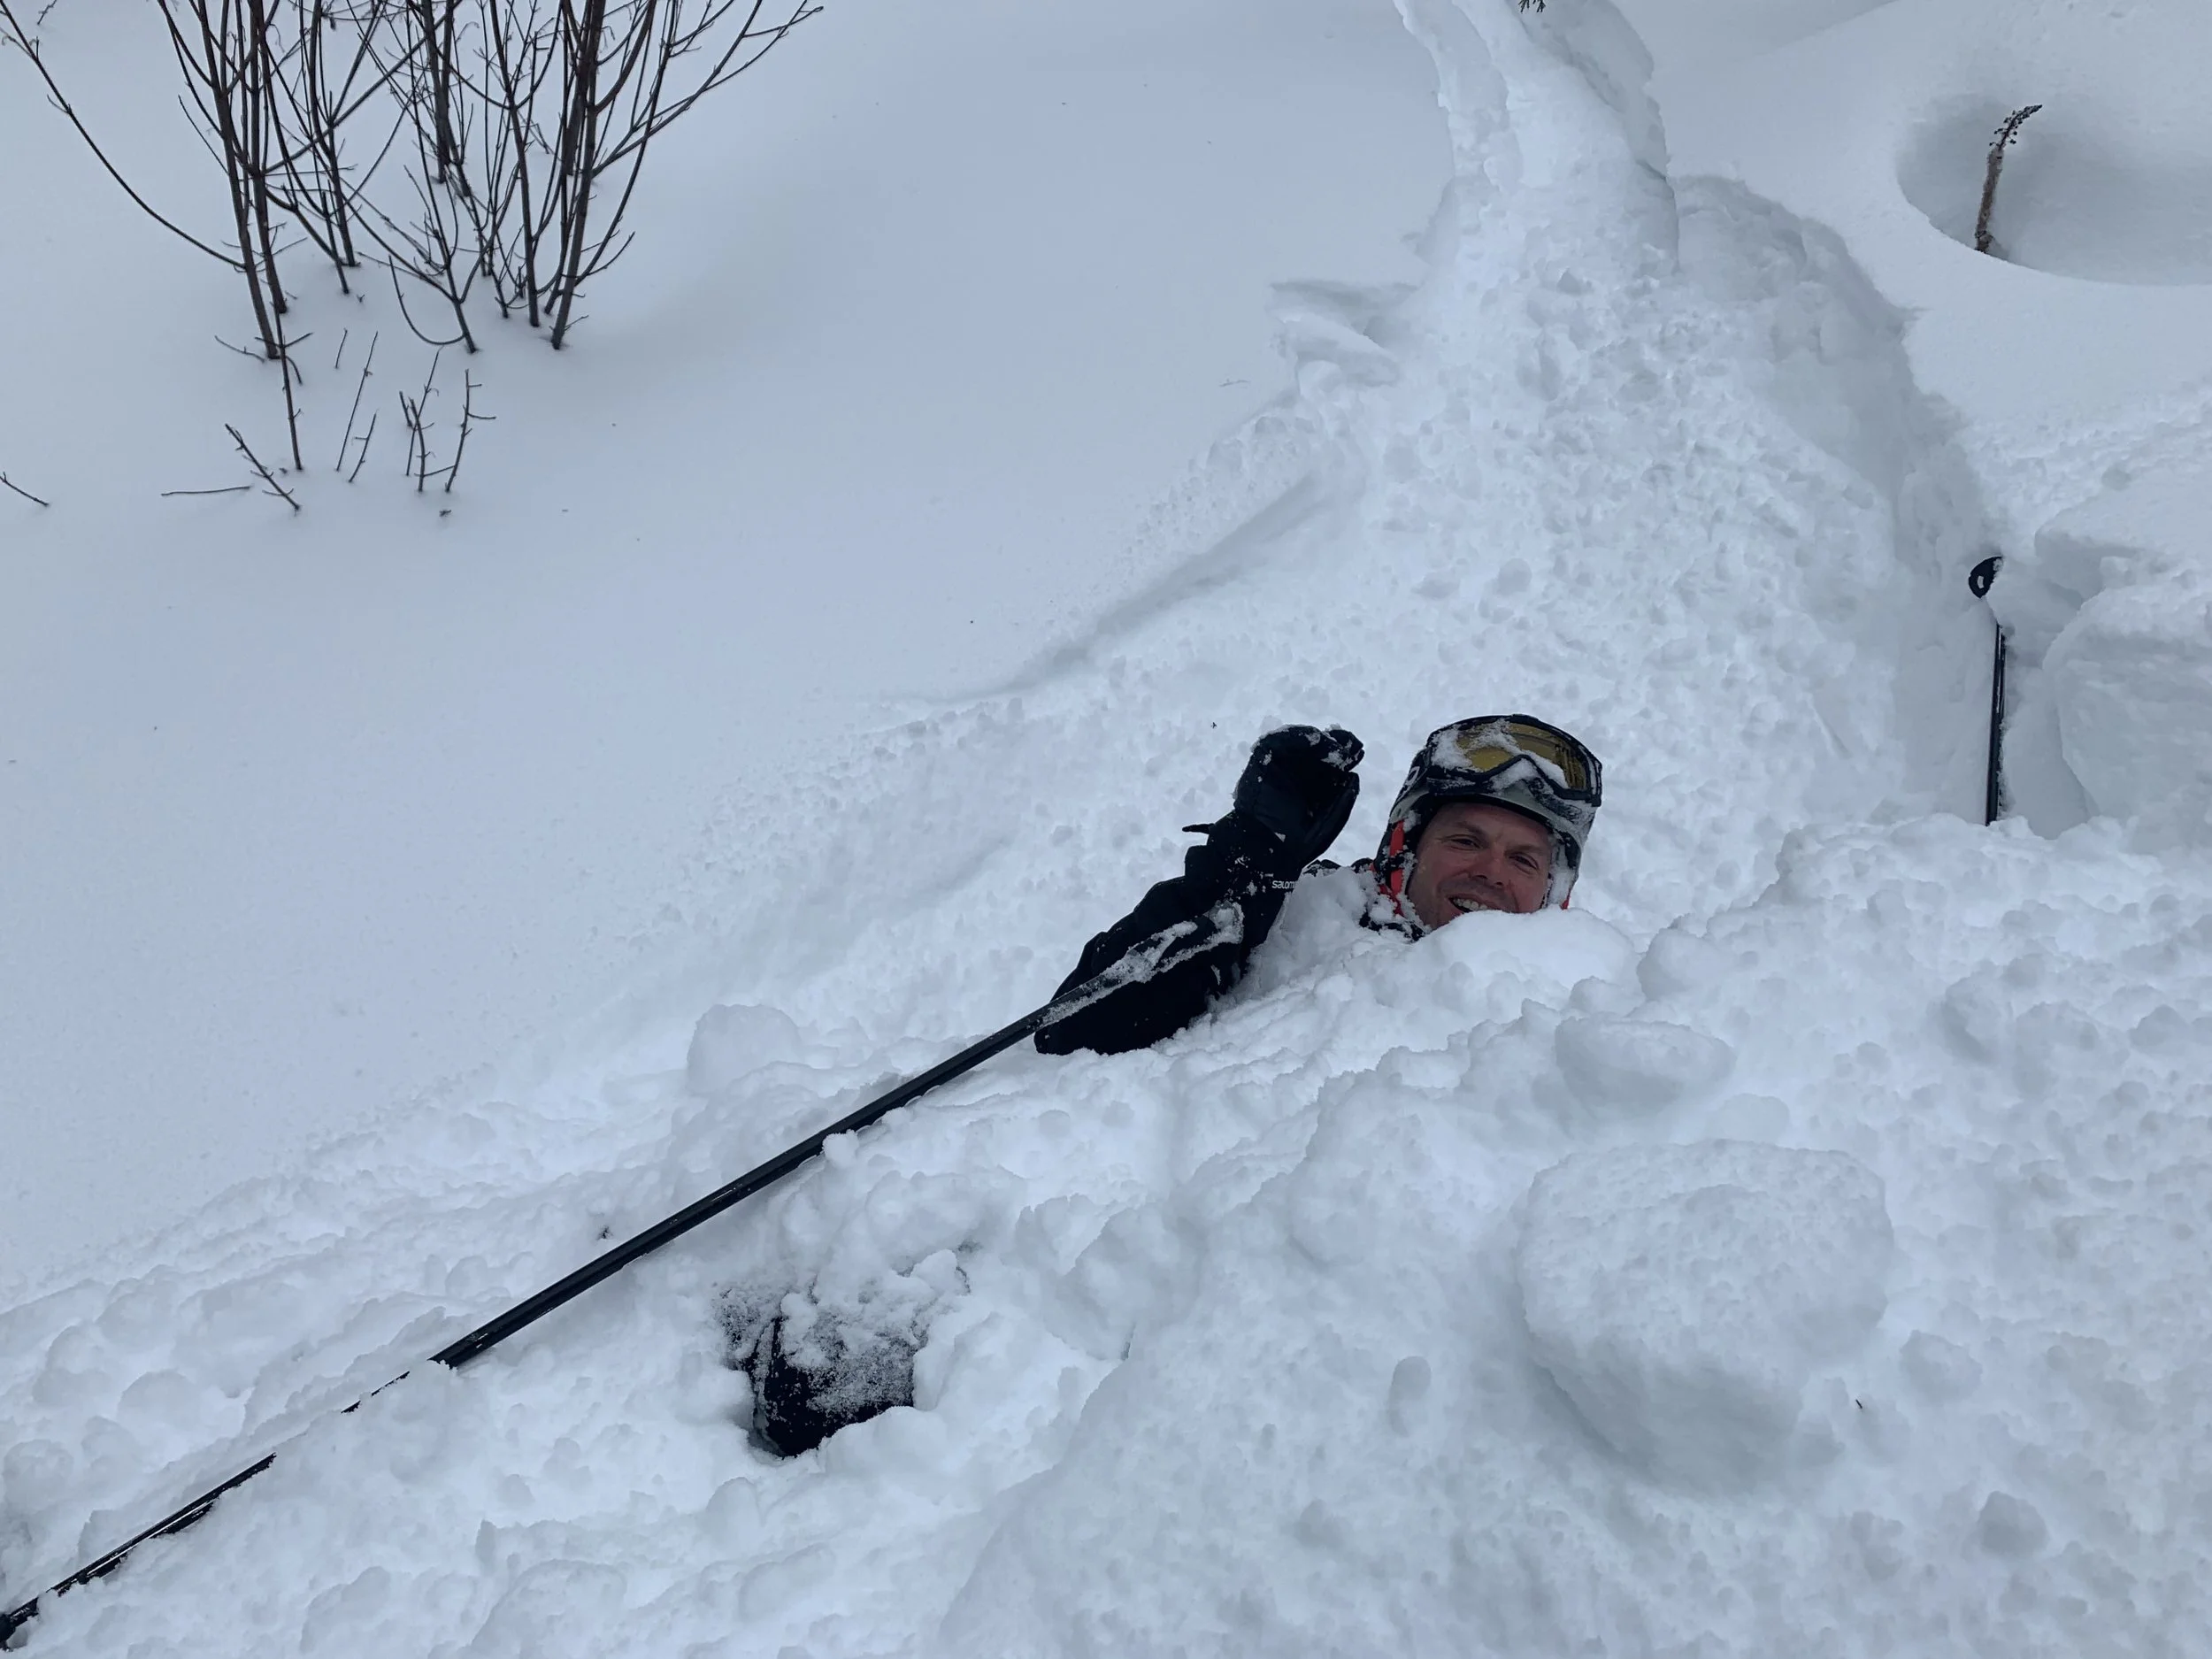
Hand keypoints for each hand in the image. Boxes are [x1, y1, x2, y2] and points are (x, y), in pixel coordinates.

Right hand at [1220, 725, 1363, 875]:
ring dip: (1321, 741)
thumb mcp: (1329, 821)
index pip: (1332, 765)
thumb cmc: (1296, 841)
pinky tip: (1316, 739)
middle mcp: (1299, 773)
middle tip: (1352, 743)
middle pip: (1320, 750)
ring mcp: (1281, 765)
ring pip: (1303, 743)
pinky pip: (1280, 741)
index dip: (1344, 756)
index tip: (1358, 751)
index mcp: (1315, 787)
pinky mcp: (1264, 758)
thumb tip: (1354, 776)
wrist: (1265, 846)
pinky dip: (1298, 737)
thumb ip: (1343, 800)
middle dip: (1337, 744)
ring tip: (1337, 744)